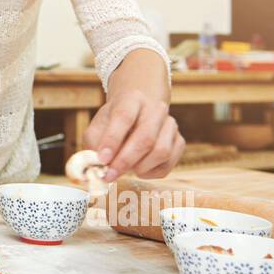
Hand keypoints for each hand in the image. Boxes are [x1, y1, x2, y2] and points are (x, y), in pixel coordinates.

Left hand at [83, 49, 182, 180]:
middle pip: (146, 137)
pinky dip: (151, 172)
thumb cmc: (113, 123)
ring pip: (161, 152)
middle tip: (110, 175)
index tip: (102, 159)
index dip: (112, 140)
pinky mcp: (179, 141)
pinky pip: (168, 164)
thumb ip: (93, 144)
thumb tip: (96, 165)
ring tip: (125, 168)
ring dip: (140, 167)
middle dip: (126, 160)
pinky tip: (139, 169)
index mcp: (132, 99)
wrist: (136, 114)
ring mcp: (170, 125)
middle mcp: (155, 109)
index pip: (124, 117)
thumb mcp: (98, 127)